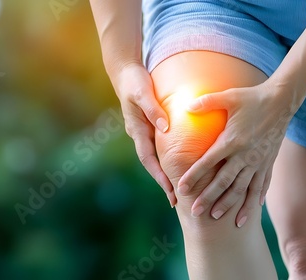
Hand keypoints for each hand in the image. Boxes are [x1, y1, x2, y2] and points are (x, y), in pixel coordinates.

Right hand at [111, 62, 176, 206]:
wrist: (124, 71)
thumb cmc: (133, 81)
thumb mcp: (142, 92)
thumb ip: (153, 109)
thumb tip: (165, 128)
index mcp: (137, 130)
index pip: (148, 159)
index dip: (159, 176)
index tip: (170, 192)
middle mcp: (140, 134)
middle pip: (152, 164)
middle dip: (163, 181)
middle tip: (177, 201)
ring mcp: (145, 131)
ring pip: (156, 156)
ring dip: (166, 172)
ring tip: (179, 188)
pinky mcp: (150, 125)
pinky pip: (160, 145)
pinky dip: (168, 156)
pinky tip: (181, 161)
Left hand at [177, 81, 295, 226]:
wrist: (282, 101)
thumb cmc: (252, 98)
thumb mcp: (228, 97)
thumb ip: (206, 102)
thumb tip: (186, 106)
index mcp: (232, 140)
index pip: (208, 162)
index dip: (194, 176)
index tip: (181, 188)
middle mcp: (245, 154)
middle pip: (224, 181)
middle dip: (208, 197)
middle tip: (195, 211)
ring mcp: (258, 161)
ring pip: (242, 188)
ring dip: (229, 204)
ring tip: (217, 217)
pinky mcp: (268, 162)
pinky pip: (261, 185)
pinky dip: (254, 200)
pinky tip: (248, 212)